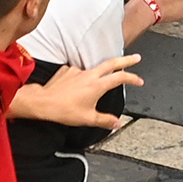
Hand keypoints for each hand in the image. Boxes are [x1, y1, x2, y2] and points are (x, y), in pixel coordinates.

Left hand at [9, 54, 143, 128]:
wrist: (43, 103)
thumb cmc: (63, 110)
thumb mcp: (88, 119)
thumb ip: (105, 120)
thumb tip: (117, 123)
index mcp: (97, 85)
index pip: (120, 77)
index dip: (132, 78)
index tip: (139, 81)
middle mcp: (88, 75)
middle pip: (112, 63)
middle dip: (126, 59)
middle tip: (137, 57)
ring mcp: (77, 71)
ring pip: (94, 68)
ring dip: (101, 72)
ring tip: (99, 83)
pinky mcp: (67, 70)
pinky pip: (78, 72)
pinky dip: (82, 78)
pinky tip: (77, 87)